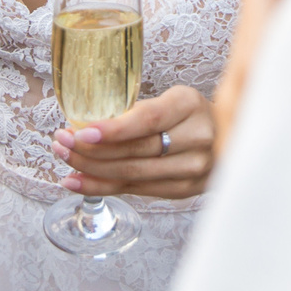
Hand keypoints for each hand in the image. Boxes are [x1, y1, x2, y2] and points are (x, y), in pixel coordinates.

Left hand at [55, 84, 215, 199]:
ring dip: (91, 170)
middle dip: (91, 150)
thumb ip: (138, 112)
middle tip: (61, 142)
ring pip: (133, 174)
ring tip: (64, 160)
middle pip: (136, 151)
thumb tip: (85, 125)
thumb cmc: (188, 115)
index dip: (113, 129)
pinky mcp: (184, 190)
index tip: (81, 132)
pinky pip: (136, 190)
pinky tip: (78, 181)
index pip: (148, 120)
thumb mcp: (171, 99)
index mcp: (189, 105)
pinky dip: (103, 187)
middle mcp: (196, 138)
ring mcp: (193, 169)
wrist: (229, 138)